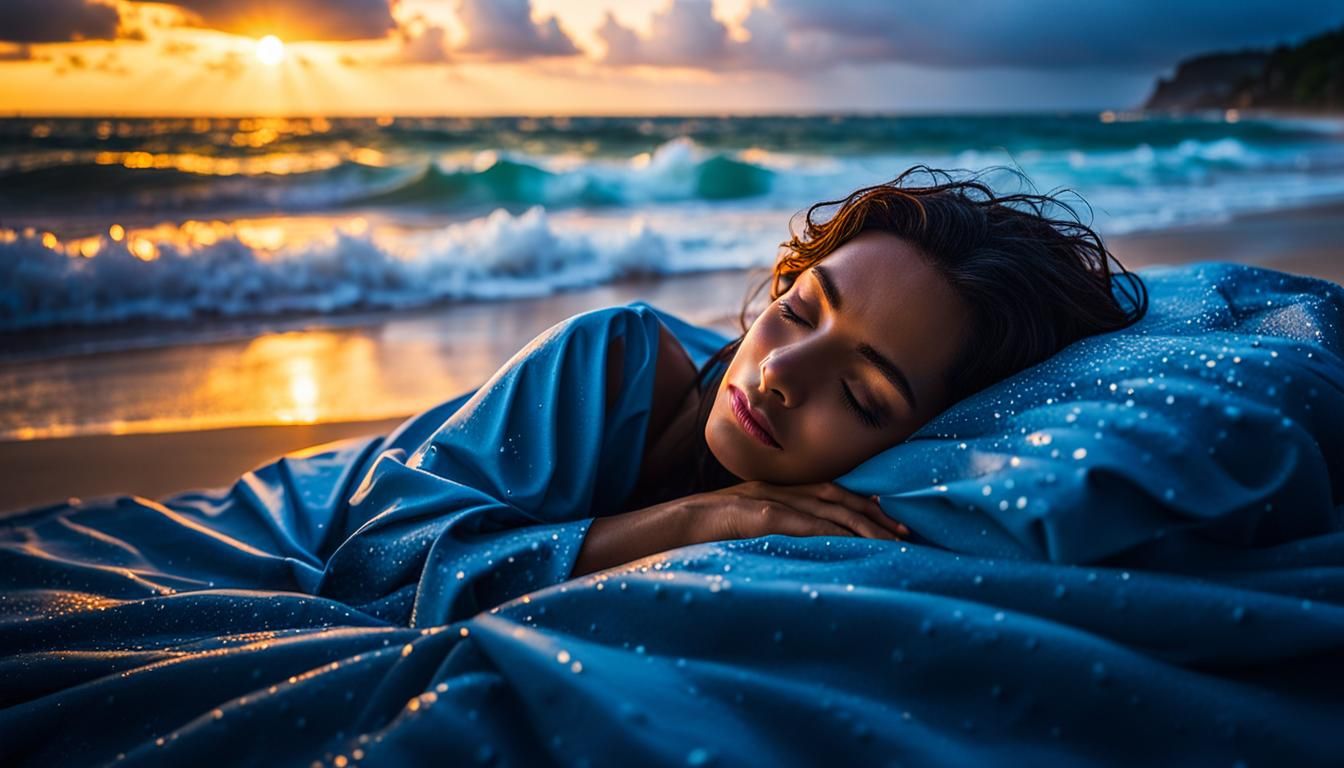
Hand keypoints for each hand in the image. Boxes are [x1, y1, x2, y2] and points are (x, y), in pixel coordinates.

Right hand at [570, 481, 908, 577]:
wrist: (653, 529)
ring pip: (824, 508)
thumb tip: (797, 552)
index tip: (893, 522)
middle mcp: (773, 489)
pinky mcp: (752, 516)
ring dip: (861, 524)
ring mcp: (762, 500)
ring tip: (891, 541)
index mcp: (771, 491)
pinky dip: (829, 532)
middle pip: (835, 496)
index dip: (863, 504)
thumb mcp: (739, 528)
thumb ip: (766, 531)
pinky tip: (852, 544)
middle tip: (907, 532)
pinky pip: (799, 523)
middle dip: (873, 513)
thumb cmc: (694, 537)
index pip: (828, 492)